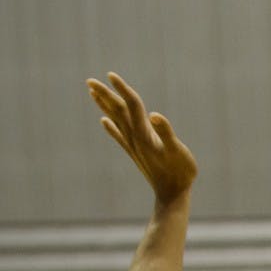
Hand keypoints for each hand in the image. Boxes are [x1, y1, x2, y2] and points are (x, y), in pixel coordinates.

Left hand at [87, 72, 197, 204]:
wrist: (172, 195)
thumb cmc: (180, 172)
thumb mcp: (178, 151)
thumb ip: (166, 133)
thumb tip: (154, 115)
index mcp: (144, 133)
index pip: (131, 105)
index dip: (122, 89)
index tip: (110, 75)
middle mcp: (135, 138)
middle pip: (118, 110)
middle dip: (105, 95)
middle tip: (90, 81)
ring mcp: (133, 146)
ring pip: (116, 121)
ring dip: (105, 106)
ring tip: (93, 93)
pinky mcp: (136, 154)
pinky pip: (119, 136)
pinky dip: (110, 127)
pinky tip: (103, 121)